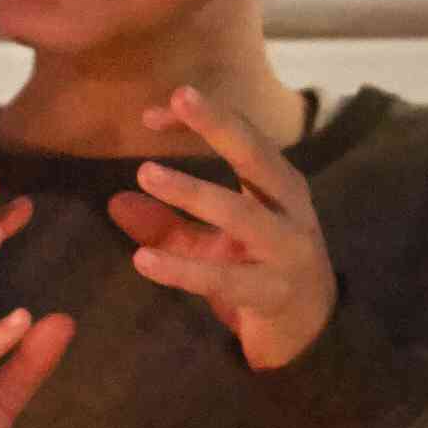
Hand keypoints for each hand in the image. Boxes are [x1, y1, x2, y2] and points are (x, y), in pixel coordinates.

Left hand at [109, 87, 339, 373]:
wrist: (311, 331)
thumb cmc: (260, 271)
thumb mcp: (213, 242)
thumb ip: (169, 222)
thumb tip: (116, 201)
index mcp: (279, 186)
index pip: (244, 138)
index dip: (205, 118)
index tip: (155, 112)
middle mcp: (289, 209)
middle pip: (256, 157)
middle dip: (220, 124)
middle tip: (180, 96)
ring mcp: (285, 251)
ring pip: (240, 214)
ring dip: (192, 191)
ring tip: (146, 173)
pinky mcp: (271, 293)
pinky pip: (223, 278)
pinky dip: (182, 269)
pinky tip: (143, 260)